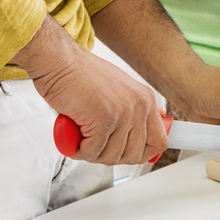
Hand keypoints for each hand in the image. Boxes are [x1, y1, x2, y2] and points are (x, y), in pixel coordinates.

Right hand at [13, 14, 168, 163]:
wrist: (59, 62)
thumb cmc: (81, 75)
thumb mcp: (119, 88)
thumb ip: (136, 107)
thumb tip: (159, 117)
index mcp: (145, 99)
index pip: (160, 140)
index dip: (143, 154)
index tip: (128, 154)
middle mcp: (139, 106)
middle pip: (135, 154)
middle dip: (112, 156)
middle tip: (96, 146)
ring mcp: (123, 113)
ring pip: (112, 156)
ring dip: (93, 154)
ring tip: (82, 138)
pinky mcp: (104, 119)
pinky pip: (93, 151)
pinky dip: (79, 150)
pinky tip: (74, 138)